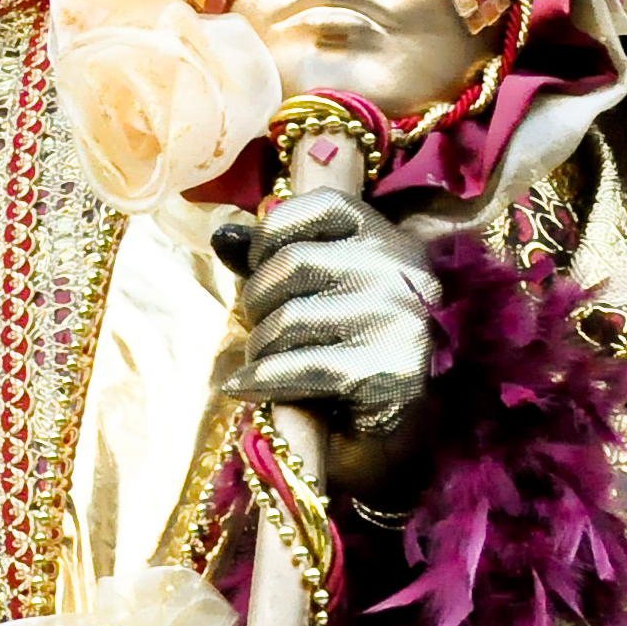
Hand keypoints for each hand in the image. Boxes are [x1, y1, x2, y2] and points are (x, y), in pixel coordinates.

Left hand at [212, 189, 434, 492]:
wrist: (395, 420)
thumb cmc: (347, 342)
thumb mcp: (322, 287)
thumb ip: (276, 254)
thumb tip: (224, 236)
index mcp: (390, 238)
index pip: (323, 205)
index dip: (274, 231)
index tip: (259, 263)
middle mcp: (403, 270)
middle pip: (294, 263)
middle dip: (257, 298)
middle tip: (255, 323)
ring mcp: (400, 319)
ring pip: (290, 318)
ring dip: (259, 345)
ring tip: (259, 359)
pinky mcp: (390, 369)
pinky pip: (300, 366)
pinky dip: (260, 379)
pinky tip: (242, 386)